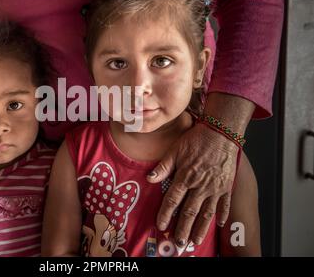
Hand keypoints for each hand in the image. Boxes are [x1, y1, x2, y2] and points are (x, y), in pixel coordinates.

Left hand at [147, 122, 238, 246]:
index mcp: (185, 177)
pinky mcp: (227, 186)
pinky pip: (224, 204)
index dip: (165, 214)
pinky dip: (221, 215)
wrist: (221, 132)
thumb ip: (163, 167)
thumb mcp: (175, 150)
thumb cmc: (197, 139)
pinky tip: (219, 225)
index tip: (161, 225)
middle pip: (190, 212)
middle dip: (183, 229)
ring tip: (195, 241)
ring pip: (207, 213)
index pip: (173, 200)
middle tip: (178, 242)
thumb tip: (149, 179)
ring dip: (201, 229)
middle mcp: (200, 186)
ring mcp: (215, 188)